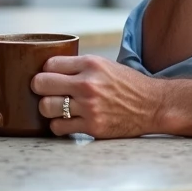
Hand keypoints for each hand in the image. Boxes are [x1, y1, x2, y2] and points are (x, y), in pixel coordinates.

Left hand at [32, 54, 160, 137]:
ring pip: (46, 107)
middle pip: (41, 84)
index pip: (49, 64)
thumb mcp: (104, 65)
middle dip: (38, 88)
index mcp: (91, 64)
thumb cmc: (127, 84)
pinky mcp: (92, 126)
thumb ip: (79, 67)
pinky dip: (58, 125)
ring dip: (48, 108)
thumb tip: (48, 70)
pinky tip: (66, 121)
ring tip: (56, 108)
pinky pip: (58, 127)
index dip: (46, 71)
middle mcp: (88, 84)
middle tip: (44, 92)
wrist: (153, 104)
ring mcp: (89, 107)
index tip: (49, 76)